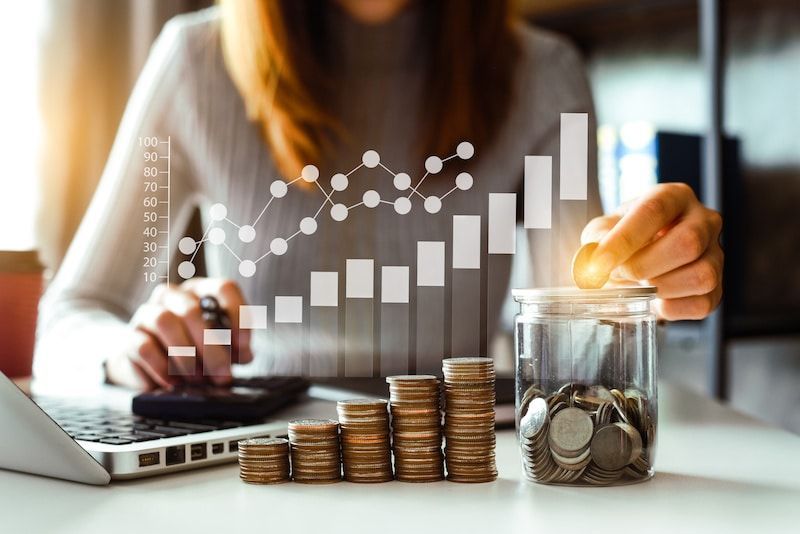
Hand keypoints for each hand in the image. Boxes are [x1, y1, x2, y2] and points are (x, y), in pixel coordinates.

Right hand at [105, 278, 253, 389]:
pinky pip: (144, 347)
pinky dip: (163, 368)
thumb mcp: (219, 346)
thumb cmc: (192, 351)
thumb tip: (242, 356)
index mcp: (201, 291)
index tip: (243, 347)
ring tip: (198, 379)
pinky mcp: (130, 337)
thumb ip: (235, 348)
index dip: (237, 317)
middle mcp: (173, 296)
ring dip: (185, 355)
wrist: (147, 364)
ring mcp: (148, 313)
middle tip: (221, 374)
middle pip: (192, 310)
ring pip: (165, 322)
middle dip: (211, 347)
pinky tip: (175, 383)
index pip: (223, 289)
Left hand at [581, 183, 722, 320]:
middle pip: (688, 242)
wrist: (639, 259)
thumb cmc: (623, 238)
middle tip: (617, 275)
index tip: (600, 261)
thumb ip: (597, 239)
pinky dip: (670, 308)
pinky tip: (653, 300)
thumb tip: (596, 260)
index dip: (625, 238)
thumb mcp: (603, 229)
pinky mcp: (717, 289)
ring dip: (659, 288)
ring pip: (701, 275)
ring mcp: (716, 255)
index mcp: (674, 196)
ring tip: (636, 286)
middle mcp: (703, 220)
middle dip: (644, 266)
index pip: (654, 210)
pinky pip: (701, 303)